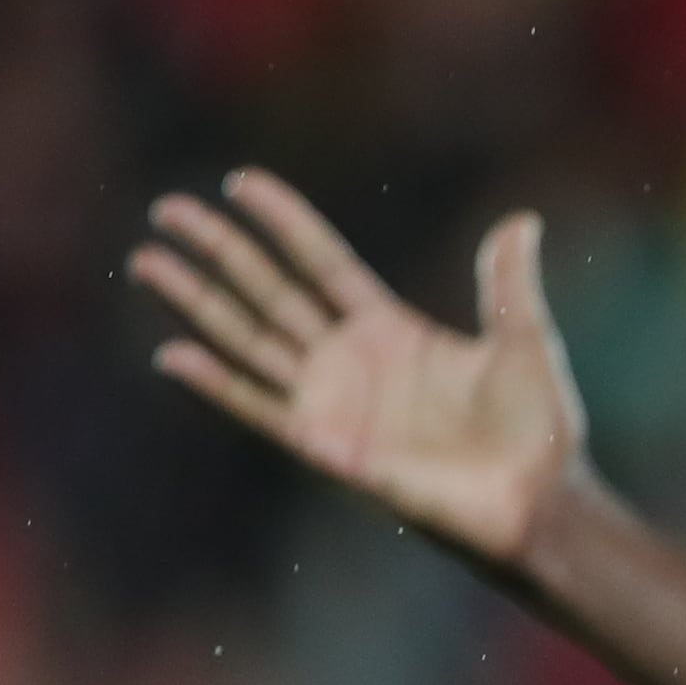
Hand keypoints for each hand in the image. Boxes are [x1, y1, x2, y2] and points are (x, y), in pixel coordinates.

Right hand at [131, 171, 590, 569]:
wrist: (539, 504)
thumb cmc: (538, 433)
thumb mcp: (524, 340)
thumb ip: (506, 281)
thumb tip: (522, 220)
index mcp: (391, 330)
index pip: (320, 261)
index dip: (283, 222)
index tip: (238, 181)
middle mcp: (350, 362)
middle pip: (267, 291)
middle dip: (218, 251)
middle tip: (165, 209)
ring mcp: (333, 403)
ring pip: (246, 339)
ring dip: (196, 302)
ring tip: (146, 260)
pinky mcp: (326, 445)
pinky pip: (258, 407)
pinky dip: (215, 383)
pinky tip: (170, 353)